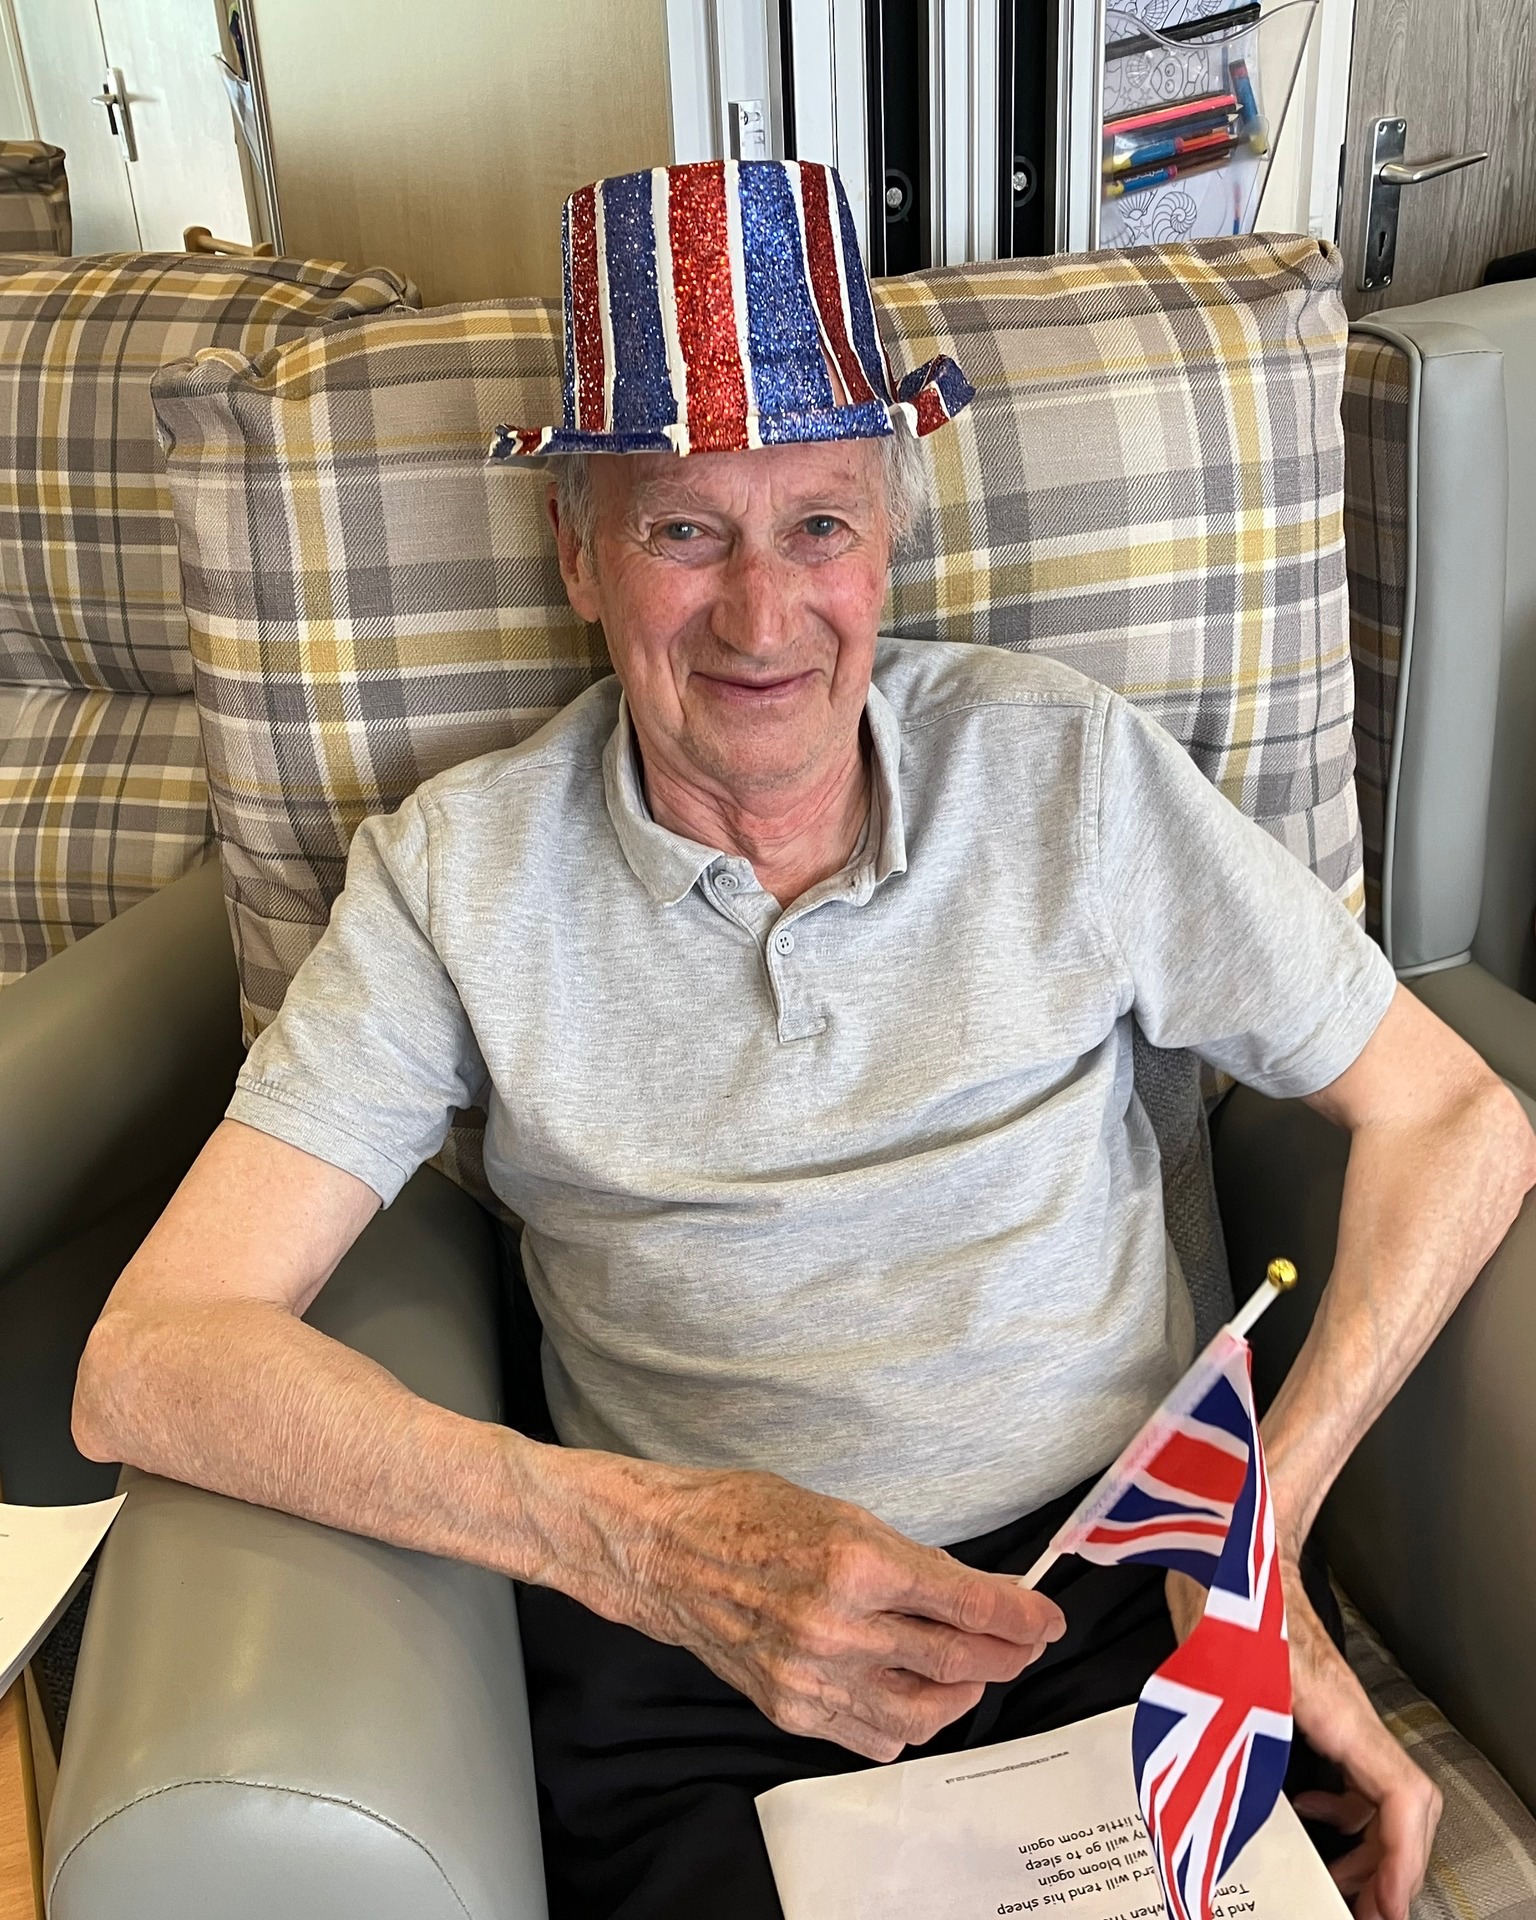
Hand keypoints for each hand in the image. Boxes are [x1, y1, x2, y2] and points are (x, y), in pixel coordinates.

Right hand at [546, 1450, 1065, 1760]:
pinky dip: (906, 1723)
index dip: (1020, 1615)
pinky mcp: (791, 1708)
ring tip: (972, 1670)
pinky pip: (871, 1736)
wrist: (664, 1552)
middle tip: (1025, 1643)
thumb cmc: (747, 1514)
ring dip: (962, 1694)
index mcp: (856, 1563)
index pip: (966, 1603)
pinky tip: (915, 1695)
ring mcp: (813, 1676)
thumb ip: (910, 1561)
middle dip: (1005, 1652)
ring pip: (921, 1713)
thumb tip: (971, 1591)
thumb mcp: (842, 1513)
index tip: (1046, 1617)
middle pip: (955, 1658)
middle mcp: (839, 1627)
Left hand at [1166, 1564, 1439, 1918]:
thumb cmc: (1229, 1593)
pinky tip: (1308, 1814)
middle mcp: (1350, 1714)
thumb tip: (1216, 1811)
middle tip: (1362, 1911)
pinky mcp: (1320, 1702)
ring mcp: (1340, 1709)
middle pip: (1401, 1806)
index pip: (1400, 1798)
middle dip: (1389, 1868)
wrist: (1233, 1538)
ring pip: (1379, 1791)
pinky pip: (1353, 1769)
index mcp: (1338, 1712)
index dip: (1400, 1861)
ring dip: (1367, 1843)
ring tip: (1340, 1881)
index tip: (1388, 1907)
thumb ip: (1228, 1745)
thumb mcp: (1218, 1675)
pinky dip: (1342, 1806)